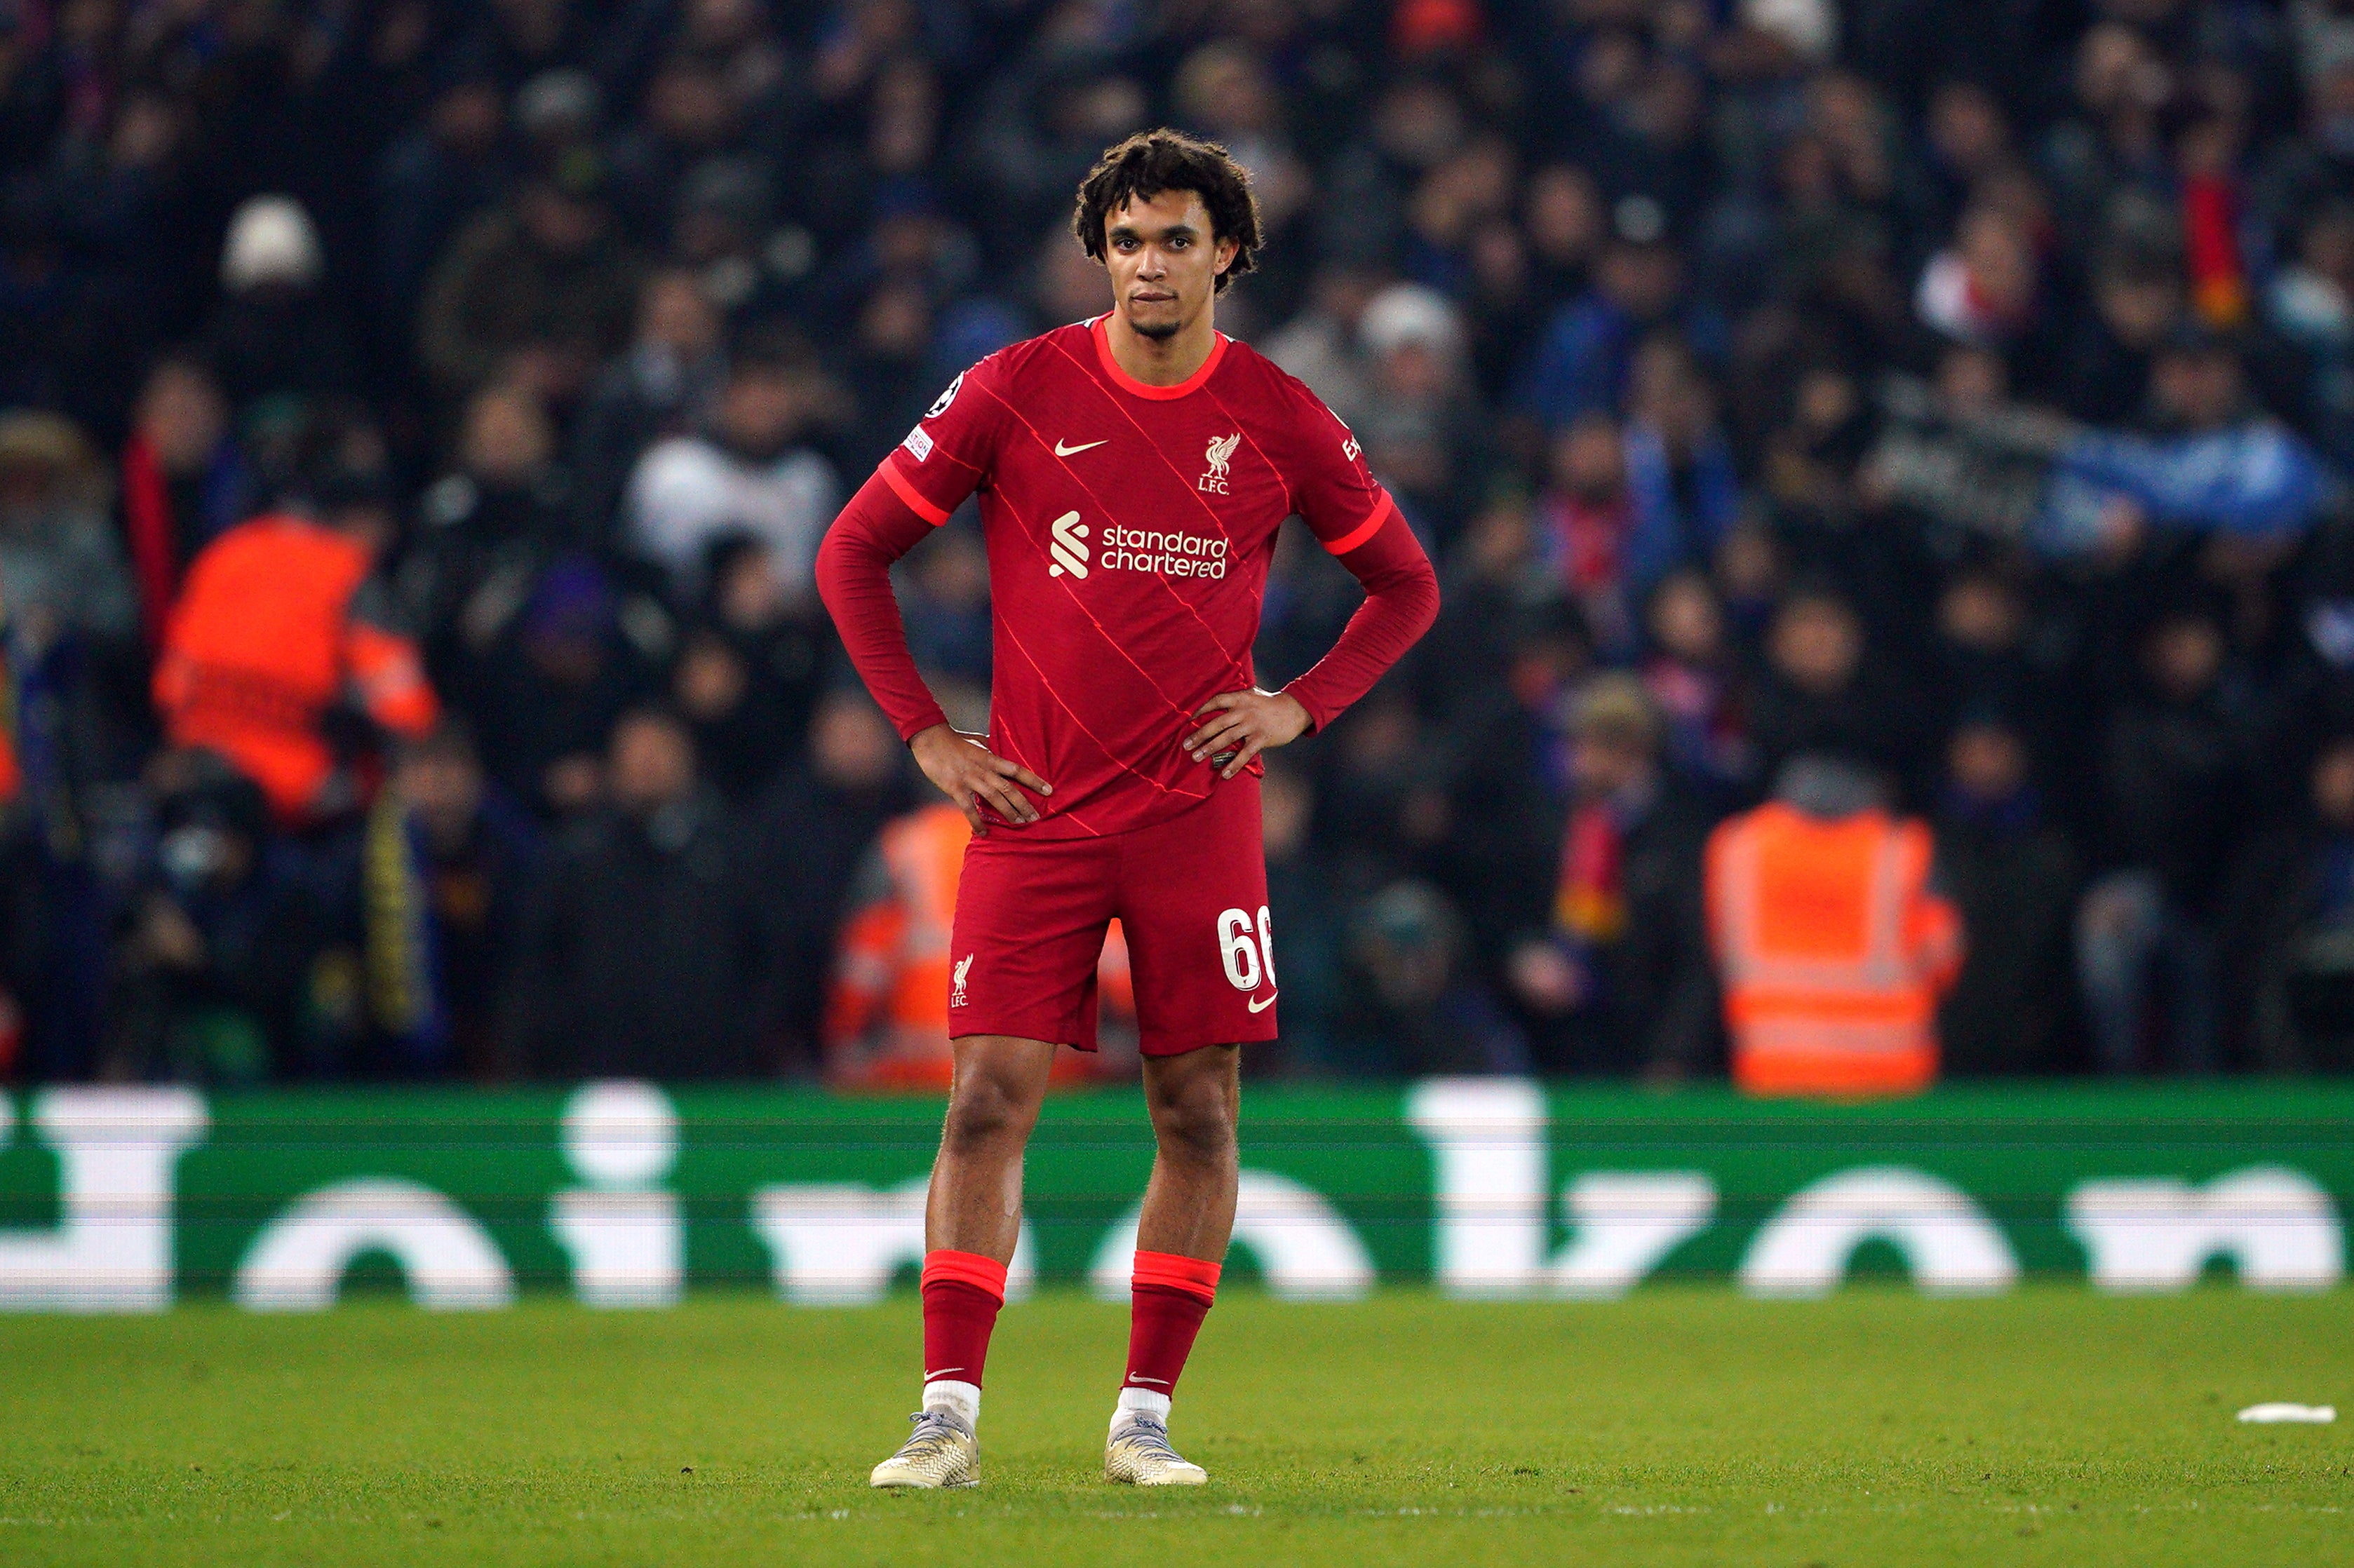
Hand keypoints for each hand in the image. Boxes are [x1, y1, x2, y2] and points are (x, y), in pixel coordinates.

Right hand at [910, 724, 1050, 833]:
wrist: (931, 739)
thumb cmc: (955, 739)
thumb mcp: (978, 740)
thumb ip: (991, 747)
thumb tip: (1001, 747)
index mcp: (991, 758)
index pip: (1017, 770)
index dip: (1034, 780)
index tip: (1049, 790)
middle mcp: (984, 770)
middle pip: (1009, 789)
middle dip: (1024, 804)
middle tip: (1036, 817)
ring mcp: (970, 780)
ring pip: (994, 799)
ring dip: (1008, 813)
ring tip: (1019, 824)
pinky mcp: (955, 788)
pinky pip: (968, 809)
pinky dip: (977, 822)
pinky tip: (984, 833)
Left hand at [1184, 688, 1310, 779]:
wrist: (1295, 710)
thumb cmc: (1269, 703)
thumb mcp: (1252, 694)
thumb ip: (1235, 699)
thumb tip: (1214, 703)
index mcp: (1240, 698)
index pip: (1215, 701)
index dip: (1200, 709)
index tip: (1187, 719)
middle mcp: (1244, 710)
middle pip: (1217, 723)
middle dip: (1199, 734)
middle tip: (1185, 745)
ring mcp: (1252, 724)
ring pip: (1227, 738)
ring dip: (1210, 749)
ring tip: (1196, 758)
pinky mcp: (1261, 738)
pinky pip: (1245, 753)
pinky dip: (1234, 764)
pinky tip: (1224, 774)